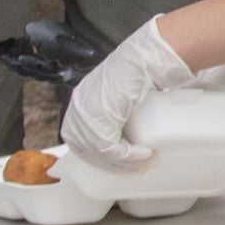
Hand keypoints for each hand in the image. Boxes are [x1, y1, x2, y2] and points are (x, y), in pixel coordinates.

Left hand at [58, 19, 201, 174]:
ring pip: (99, 153)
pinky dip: (128, 156)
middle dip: (113, 164)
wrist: (145, 59)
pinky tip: (143, 154)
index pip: (81, 140)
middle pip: (87, 151)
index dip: (100, 155)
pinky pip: (109, 149)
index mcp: (80, 101)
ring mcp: (85, 115)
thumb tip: (128, 128)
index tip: (122, 161)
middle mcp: (78, 109)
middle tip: (137, 166)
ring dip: (124, 163)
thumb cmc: (140, 69)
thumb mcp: (120, 91)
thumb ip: (116, 108)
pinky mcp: (98, 120)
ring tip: (146, 161)